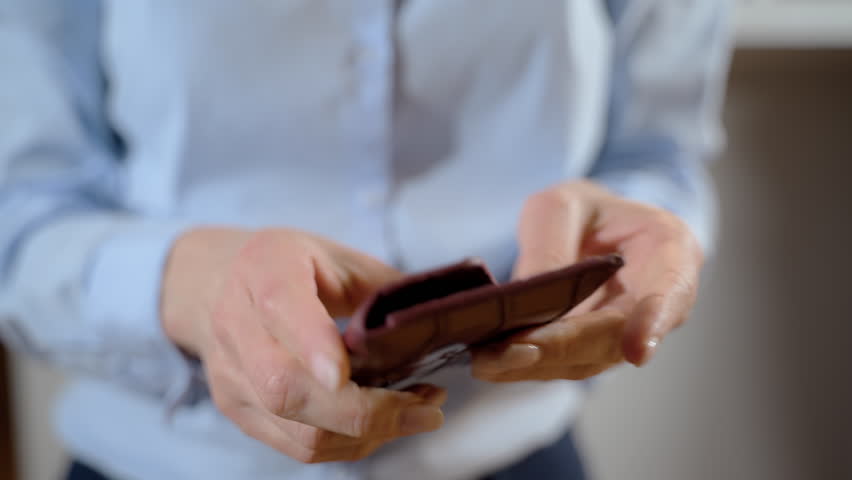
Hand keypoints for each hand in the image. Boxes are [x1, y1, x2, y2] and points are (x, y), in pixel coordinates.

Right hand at [161, 228, 445, 462]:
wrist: (217, 282)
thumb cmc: (290, 265)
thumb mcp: (337, 256)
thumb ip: (383, 288)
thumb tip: (441, 324)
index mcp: (263, 269)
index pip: (280, 308)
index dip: (312, 344)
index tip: (345, 373)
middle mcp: (235, 325)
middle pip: (287, 387)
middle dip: (366, 410)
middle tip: (426, 406)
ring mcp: (232, 376)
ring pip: (297, 429)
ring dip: (368, 433)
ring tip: (416, 412)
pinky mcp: (238, 410)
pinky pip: (297, 446)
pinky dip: (349, 443)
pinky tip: (383, 423)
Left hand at [472, 180, 703, 380]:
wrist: (592, 229)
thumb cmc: (584, 211)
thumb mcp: (562, 204)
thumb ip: (549, 244)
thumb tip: (526, 300)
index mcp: (668, 248)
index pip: (670, 290)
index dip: (652, 321)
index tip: (635, 350)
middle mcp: (659, 302)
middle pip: (615, 336)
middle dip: (562, 347)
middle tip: (512, 351)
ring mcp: (628, 334)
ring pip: (586, 359)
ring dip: (536, 365)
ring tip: (487, 360)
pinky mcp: (594, 351)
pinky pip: (565, 363)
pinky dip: (527, 365)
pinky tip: (490, 362)